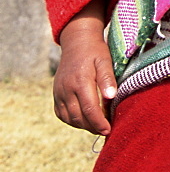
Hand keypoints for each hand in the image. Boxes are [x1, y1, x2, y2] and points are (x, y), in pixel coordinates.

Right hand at [53, 0, 116, 134]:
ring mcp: (59, 92)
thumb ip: (108, 79)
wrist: (77, 42)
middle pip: (78, 117)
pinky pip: (61, 114)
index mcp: (80, 81)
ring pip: (69, 118)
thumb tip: (111, 97)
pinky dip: (72, 120)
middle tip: (105, 129)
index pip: (90, 109)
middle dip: (93, 127)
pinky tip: (84, 119)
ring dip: (83, 125)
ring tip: (97, 125)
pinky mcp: (56, 94)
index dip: (99, 123)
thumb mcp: (105, 60)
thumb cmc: (95, 51)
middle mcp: (67, 89)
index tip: (109, 129)